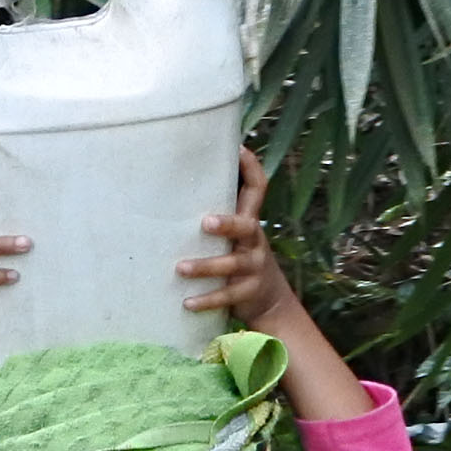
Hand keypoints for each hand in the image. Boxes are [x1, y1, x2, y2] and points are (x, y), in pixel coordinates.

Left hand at [177, 149, 302, 326]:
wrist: (269, 300)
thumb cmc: (240, 258)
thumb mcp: (237, 235)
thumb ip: (220, 215)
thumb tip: (181, 186)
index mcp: (249, 221)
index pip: (258, 188)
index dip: (251, 167)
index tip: (238, 147)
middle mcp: (253, 241)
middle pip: (246, 226)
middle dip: (227, 223)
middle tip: (204, 222)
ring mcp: (252, 267)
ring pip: (231, 264)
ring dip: (205, 266)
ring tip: (180, 268)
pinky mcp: (247, 291)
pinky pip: (226, 296)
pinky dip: (205, 300)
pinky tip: (186, 303)